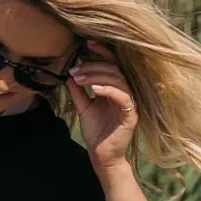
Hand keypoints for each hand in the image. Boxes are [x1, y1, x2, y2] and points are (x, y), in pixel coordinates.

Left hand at [67, 40, 138, 174]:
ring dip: (96, 76)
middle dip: (93, 66)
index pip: (111, 64)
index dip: (101, 52)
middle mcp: (124, 92)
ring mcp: (129, 102)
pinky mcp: (130, 113)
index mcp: (115, 88)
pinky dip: (108, 90)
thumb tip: (69, 75)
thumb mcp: (84, 108)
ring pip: (117, 79)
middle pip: (113, 69)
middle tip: (74, 70)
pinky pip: (122, 96)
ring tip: (79, 79)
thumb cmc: (96, 132)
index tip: (86, 44)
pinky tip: (94, 89)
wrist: (101, 156)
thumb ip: (79, 92)